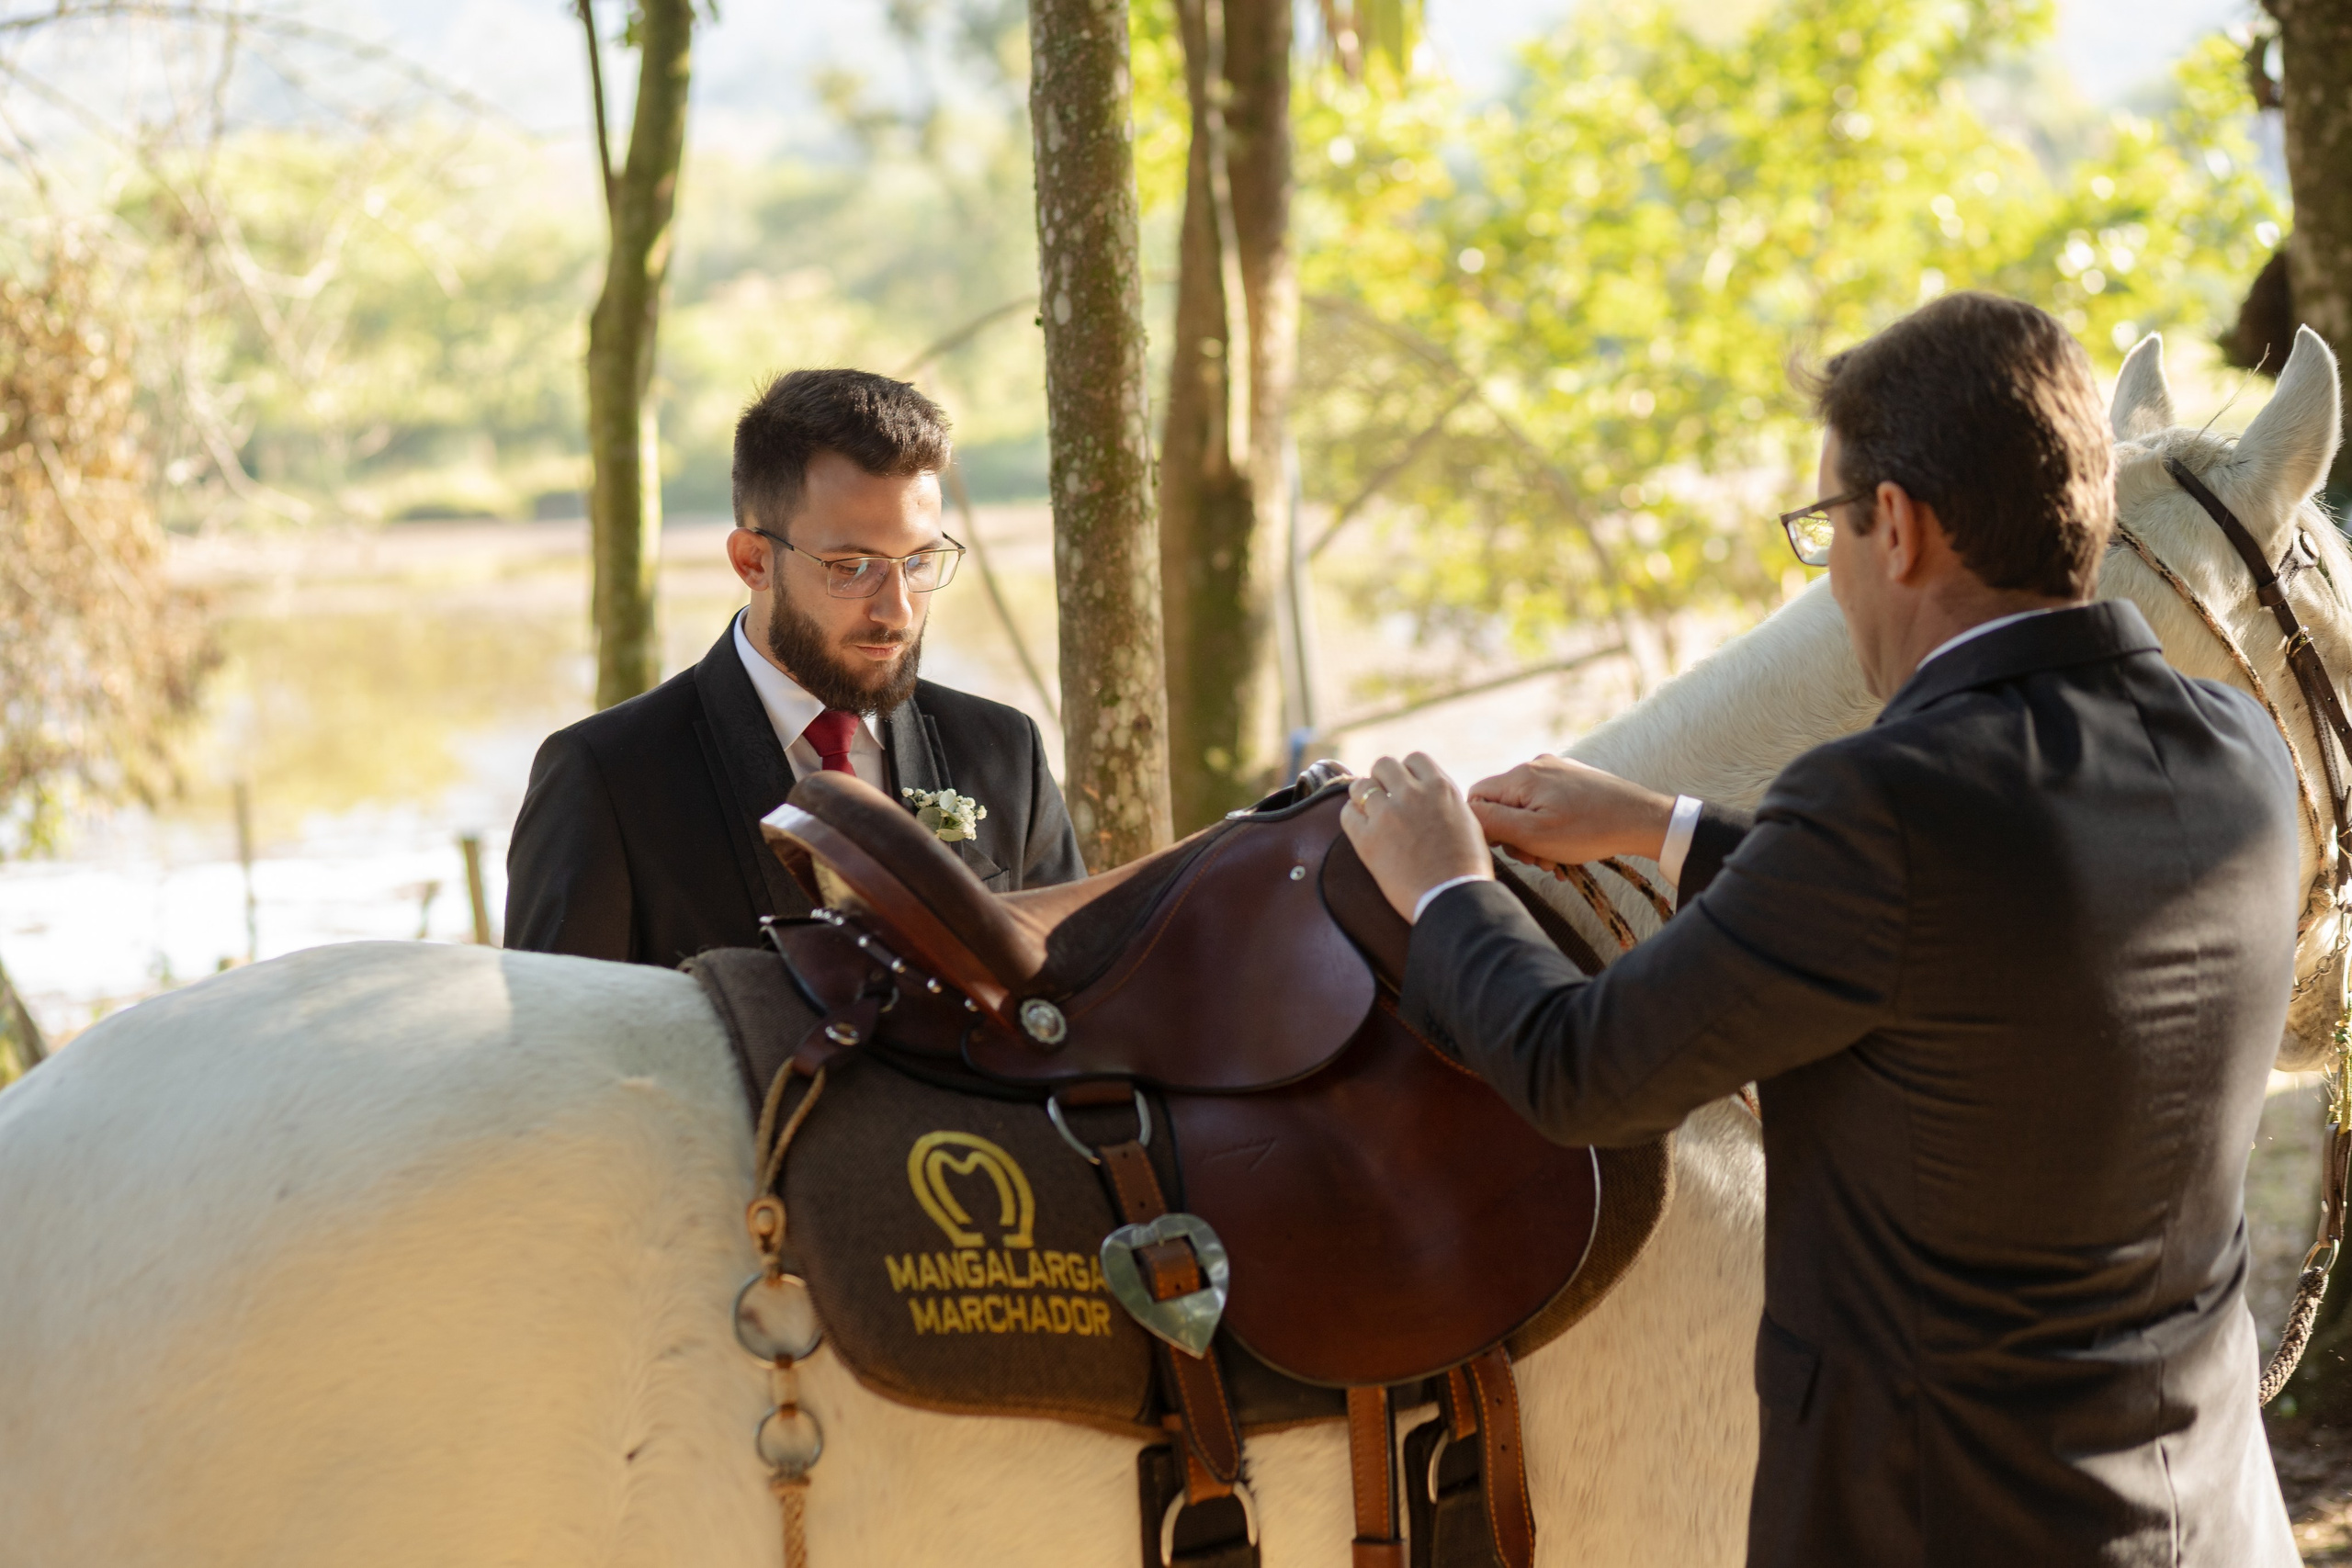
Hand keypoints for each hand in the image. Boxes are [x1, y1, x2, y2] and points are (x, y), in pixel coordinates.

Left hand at [1338, 753, 1492, 922]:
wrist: (1454, 897)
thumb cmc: (1466, 868)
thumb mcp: (1467, 821)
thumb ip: (1445, 802)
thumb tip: (1430, 795)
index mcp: (1441, 788)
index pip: (1414, 759)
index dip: (1407, 773)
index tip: (1405, 787)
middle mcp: (1413, 794)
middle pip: (1384, 765)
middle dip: (1382, 779)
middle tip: (1384, 798)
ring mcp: (1388, 814)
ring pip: (1361, 785)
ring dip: (1363, 796)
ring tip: (1369, 813)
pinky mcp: (1367, 839)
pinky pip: (1347, 814)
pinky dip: (1352, 818)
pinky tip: (1361, 829)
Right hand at [1466, 755, 1674, 868]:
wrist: (1643, 820)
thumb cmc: (1589, 830)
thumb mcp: (1533, 834)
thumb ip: (1491, 823)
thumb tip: (1462, 817)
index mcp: (1521, 775)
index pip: (1476, 799)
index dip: (1485, 828)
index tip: (1509, 848)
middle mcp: (1535, 765)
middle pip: (1502, 805)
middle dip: (1514, 836)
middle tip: (1538, 858)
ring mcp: (1556, 771)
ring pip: (1525, 808)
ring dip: (1534, 837)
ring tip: (1555, 857)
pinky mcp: (1573, 779)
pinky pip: (1546, 804)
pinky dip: (1549, 828)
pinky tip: (1566, 846)